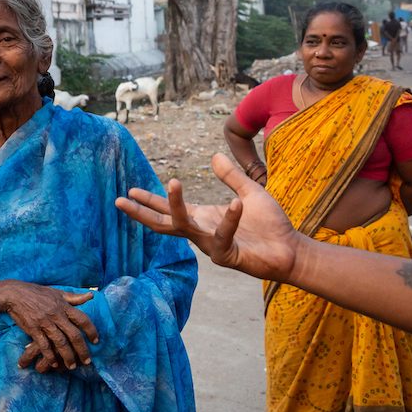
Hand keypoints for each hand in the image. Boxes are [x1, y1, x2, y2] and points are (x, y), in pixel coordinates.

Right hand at [0, 282, 97, 372]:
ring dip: (67, 356)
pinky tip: (54, 364)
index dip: (91, 331)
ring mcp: (44, 322)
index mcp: (63, 305)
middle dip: (82, 350)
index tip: (96, 341)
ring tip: (72, 366)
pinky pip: (44, 345)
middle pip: (73, 335)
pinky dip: (50, 356)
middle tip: (87, 361)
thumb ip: (74, 297)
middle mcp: (56, 314)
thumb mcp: (57, 292)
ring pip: (60, 342)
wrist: (15, 294)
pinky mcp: (33, 329)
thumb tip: (91, 295)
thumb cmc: (37, 292)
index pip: (82, 319)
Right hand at [114, 153, 303, 282]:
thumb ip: (232, 177)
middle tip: (119, 201)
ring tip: (173, 182)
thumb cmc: (270, 224)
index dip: (149, 200)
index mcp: (202, 218)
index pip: (168, 210)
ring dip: (176, 205)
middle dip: (141, 212)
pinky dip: (230, 219)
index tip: (129, 191)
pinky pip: (223, 235)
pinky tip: (237, 203)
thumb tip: (215, 156)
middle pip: (162, 223)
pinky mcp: (227, 255)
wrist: (291, 249)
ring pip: (184, 226)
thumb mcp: (249, 192)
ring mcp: (211, 245)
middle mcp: (201, 232)